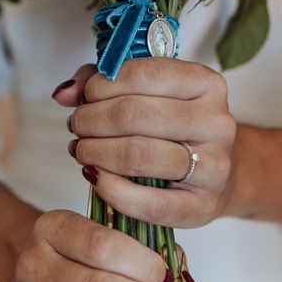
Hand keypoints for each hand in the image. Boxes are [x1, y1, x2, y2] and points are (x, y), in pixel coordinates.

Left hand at [53, 58, 236, 227]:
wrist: (211, 175)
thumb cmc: (170, 128)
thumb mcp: (142, 93)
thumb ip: (100, 82)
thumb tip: (63, 94)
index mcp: (207, 84)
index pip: (142, 74)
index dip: (102, 85)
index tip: (86, 97)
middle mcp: (217, 123)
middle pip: (134, 114)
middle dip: (90, 120)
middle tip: (76, 126)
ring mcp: (215, 167)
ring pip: (138, 155)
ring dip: (94, 152)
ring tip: (82, 150)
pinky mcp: (203, 207)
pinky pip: (149, 203)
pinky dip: (111, 189)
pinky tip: (95, 177)